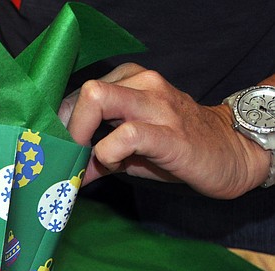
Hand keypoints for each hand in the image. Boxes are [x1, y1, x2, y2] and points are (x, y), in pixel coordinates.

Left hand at [59, 63, 269, 198]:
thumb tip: (62, 173)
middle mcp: (143, 84)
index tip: (57, 149)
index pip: (78, 93)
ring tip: (85, 161)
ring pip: (98, 100)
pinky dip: (107, 154)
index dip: (61, 124)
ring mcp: (157, 106)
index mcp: (130, 80)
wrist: (230, 153)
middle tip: (66, 157)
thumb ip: (94, 156)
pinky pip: (124, 135)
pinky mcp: (169, 134)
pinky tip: (113, 165)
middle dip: (65, 129)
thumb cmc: (175, 149)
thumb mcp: (128, 150)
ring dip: (81, 138)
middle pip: (84, 91)